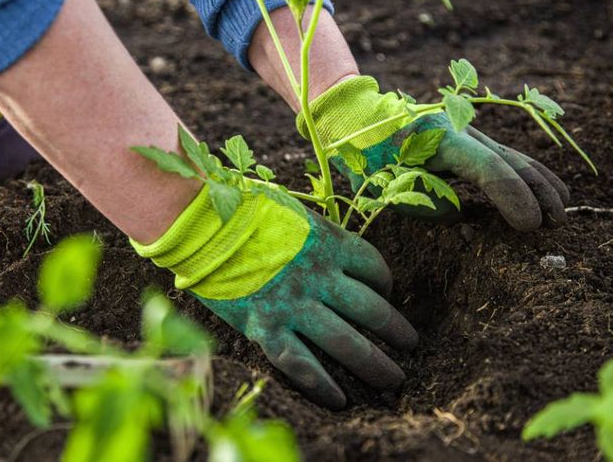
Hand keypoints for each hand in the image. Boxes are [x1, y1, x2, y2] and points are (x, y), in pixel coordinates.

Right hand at [132, 183, 416, 408]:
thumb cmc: (244, 211)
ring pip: (346, 342)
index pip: (374, 267)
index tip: (386, 294)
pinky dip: (324, 385)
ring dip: (375, 364)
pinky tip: (341, 400)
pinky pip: (302, 364)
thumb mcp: (294, 213)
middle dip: (397, 331)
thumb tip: (333, 249)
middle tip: (411, 345)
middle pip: (371, 310)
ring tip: (394, 380)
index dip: (386, 284)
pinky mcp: (266, 327)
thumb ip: (317, 234)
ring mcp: (294, 305)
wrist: (200, 223)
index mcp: (329, 242)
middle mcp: (319, 276)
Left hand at [299, 76, 569, 230]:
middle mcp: (461, 130)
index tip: (529, 226)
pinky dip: (526, 173)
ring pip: (513, 155)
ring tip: (562, 208)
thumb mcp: (384, 183)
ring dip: (540, 181)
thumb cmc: (366, 154)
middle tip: (556, 223)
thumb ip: (423, 201)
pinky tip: (544, 187)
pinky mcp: (466, 138)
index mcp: (440, 139)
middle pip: (510, 161)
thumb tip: (458, 212)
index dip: (514, 198)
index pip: (489, 170)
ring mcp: (466, 131)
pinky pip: (503, 156)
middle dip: (537, 192)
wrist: (357, 116)